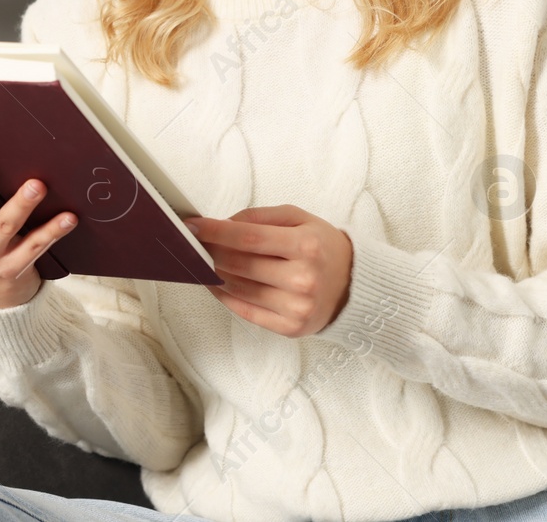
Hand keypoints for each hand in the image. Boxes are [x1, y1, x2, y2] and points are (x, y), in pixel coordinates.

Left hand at [185, 205, 352, 337]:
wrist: (353, 284)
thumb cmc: (321, 246)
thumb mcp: (299, 219)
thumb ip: (260, 217)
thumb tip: (222, 223)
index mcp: (306, 246)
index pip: (248, 237)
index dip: (215, 232)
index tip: (193, 226)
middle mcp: (303, 279)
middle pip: (240, 265)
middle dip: (211, 252)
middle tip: (195, 243)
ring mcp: (297, 308)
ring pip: (239, 289)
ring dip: (214, 273)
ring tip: (204, 261)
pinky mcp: (291, 328)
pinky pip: (246, 312)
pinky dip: (225, 295)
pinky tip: (216, 282)